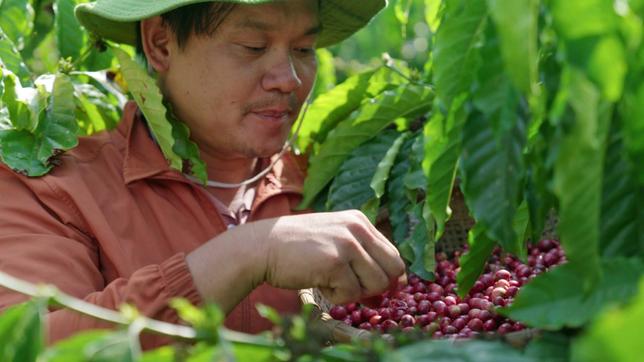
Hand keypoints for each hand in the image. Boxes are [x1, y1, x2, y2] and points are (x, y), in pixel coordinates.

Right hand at [257, 210, 405, 304]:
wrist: (262, 247)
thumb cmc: (297, 249)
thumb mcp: (334, 240)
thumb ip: (362, 256)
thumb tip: (393, 286)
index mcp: (359, 221)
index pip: (393, 254)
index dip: (388, 277)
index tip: (376, 289)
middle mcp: (357, 228)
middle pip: (392, 270)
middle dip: (376, 287)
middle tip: (351, 288)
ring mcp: (347, 244)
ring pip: (376, 284)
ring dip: (354, 292)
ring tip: (331, 282)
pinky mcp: (335, 262)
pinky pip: (352, 293)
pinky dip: (336, 297)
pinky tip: (318, 283)